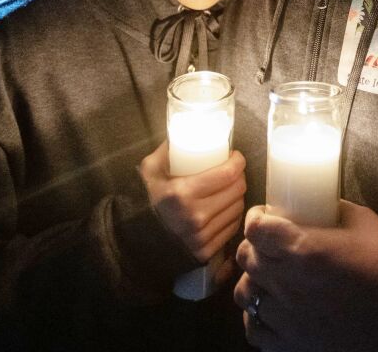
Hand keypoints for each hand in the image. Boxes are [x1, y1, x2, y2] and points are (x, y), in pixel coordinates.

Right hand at [139, 141, 245, 263]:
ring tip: (229, 188)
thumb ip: (167, 148)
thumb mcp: (150, 169)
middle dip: (239, 176)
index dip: (238, 161)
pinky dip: (233, 214)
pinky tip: (226, 207)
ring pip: (238, 207)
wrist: (138, 239)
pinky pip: (232, 227)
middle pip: (237, 189)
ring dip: (238, 195)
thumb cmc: (146, 199)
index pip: (227, 174)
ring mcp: (202, 236)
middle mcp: (195, 216)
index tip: (235, 156)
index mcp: (182, 193)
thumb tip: (184, 128)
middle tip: (233, 171)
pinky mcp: (206, 250)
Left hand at [233, 201, 377, 351]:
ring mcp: (286, 319)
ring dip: (255, 281)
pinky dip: (257, 319)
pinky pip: (255, 330)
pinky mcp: (291, 346)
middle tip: (270, 245)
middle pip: (246, 258)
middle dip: (255, 246)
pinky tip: (272, 312)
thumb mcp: (363, 221)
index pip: (255, 229)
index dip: (256, 218)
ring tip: (269, 280)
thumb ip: (332, 209)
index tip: (264, 217)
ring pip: (245, 294)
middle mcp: (287, 284)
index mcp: (303, 250)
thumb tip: (314, 201)